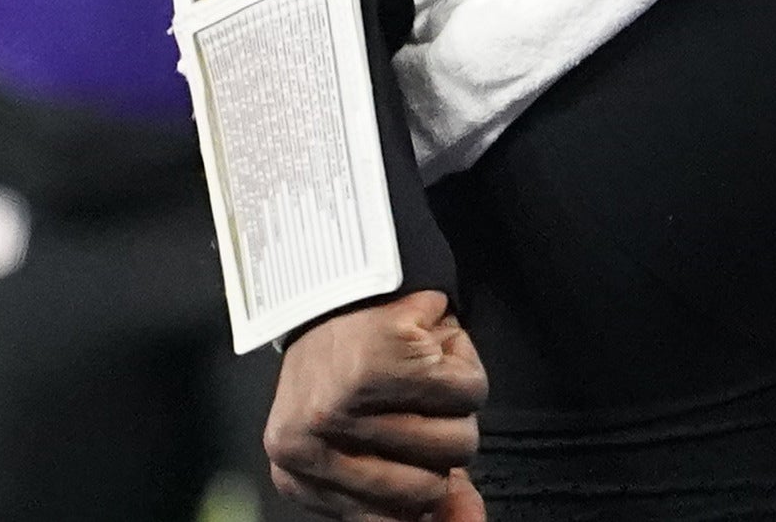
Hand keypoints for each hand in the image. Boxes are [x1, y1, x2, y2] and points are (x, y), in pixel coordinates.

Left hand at [269, 289, 485, 519]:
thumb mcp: (369, 447)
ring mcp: (340, 406)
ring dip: (455, 403)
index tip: (429, 464)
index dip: (424, 490)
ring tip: (419, 372)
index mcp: (301, 478)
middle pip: (432, 486)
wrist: (332, 278)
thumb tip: (474, 521)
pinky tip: (430, 344)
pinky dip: (465, 363)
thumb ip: (424, 498)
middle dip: (441, 442)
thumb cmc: (350, 364)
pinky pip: (469, 390)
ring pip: (458, 441)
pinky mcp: (380, 361)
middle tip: (414, 402)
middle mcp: (312, 448)